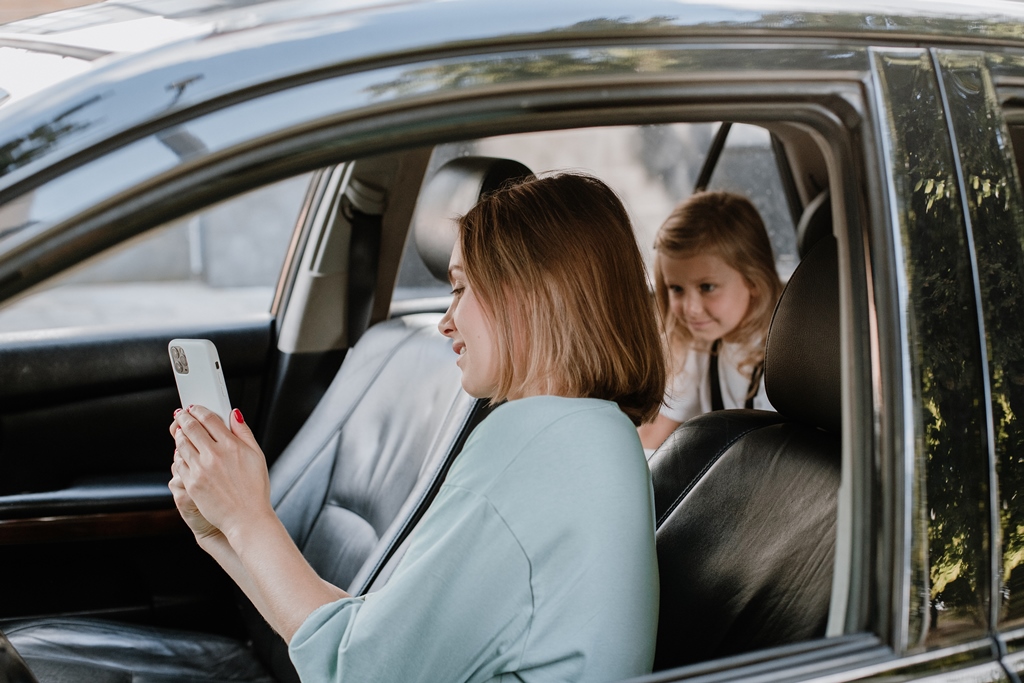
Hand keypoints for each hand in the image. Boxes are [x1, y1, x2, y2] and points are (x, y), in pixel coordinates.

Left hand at [169, 405, 273, 540]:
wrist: (246, 518)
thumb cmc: (254, 489)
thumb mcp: (257, 456)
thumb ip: (244, 432)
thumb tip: (234, 414)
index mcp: (231, 445)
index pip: (209, 418)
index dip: (199, 410)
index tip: (195, 408)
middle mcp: (214, 455)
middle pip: (191, 427)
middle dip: (184, 418)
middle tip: (181, 415)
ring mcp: (200, 469)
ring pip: (181, 444)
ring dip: (179, 434)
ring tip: (180, 431)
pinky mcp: (191, 483)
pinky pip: (178, 464)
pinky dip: (178, 455)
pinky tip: (182, 453)